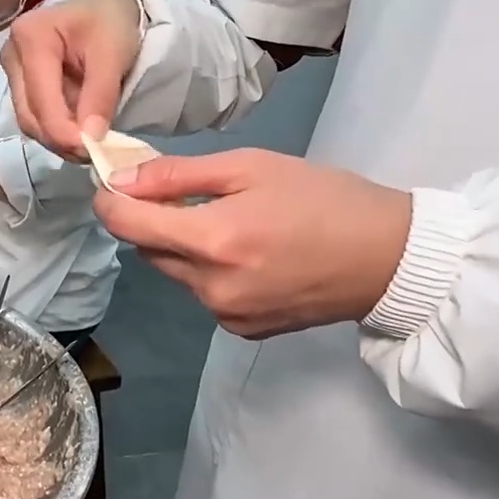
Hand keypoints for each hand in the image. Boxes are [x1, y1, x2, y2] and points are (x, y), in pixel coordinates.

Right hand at [1, 0, 143, 161]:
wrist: (107, 10)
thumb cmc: (110, 24)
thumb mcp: (113, 54)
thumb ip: (100, 96)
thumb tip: (90, 139)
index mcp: (30, 38)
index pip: (40, 99)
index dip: (63, 132)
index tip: (92, 151)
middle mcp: (11, 55)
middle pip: (29, 114)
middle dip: (60, 140)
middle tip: (94, 153)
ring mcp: (12, 71)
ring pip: (29, 121)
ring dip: (58, 139)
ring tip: (90, 144)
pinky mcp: (20, 84)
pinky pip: (35, 118)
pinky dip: (58, 131)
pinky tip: (79, 132)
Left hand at [94, 148, 412, 338]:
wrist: (387, 259)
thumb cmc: (324, 200)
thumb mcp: (252, 168)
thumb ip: (181, 176)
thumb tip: (124, 181)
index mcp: (213, 242)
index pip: (127, 227)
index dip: (110, 203)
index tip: (114, 184)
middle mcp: (211, 287)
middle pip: (149, 251)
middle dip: (155, 222)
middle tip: (186, 194)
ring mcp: (226, 315)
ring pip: (176, 274)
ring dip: (184, 248)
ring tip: (232, 223)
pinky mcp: (243, 330)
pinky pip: (204, 294)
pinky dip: (210, 272)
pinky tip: (250, 255)